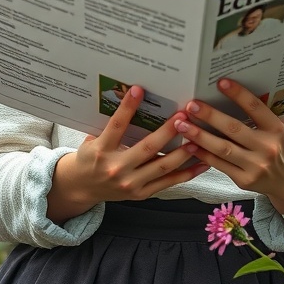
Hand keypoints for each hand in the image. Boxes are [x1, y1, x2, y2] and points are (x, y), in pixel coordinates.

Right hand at [47, 85, 207, 222]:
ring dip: (182, 153)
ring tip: (198, 139)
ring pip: (161, 167)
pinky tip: (202, 163)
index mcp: (101, 151)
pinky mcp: (141, 194)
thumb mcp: (92, 140)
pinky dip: (186, 174)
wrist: (81, 188)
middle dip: (167, 132)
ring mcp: (130, 184)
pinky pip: (167, 183)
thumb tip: (130, 99)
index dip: (127, 108)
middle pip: (147, 148)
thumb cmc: (90, 157)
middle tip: (183, 115)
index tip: (139, 89)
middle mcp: (116, 168)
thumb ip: (109, 126)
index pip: (116, 126)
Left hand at [174, 78, 283, 217]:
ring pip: (223, 148)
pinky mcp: (244, 180)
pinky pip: (219, 165)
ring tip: (182, 125)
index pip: (255, 108)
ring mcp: (255, 166)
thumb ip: (263, 115)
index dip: (238, 94)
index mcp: (277, 129)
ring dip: (200, 136)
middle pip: (234, 129)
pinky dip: (203, 154)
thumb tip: (234, 93)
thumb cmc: (281, 147)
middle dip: (210, 116)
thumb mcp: (281, 128)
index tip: (220, 82)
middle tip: (191, 105)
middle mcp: (267, 147)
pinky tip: (189, 145)